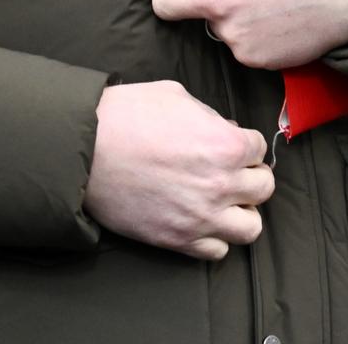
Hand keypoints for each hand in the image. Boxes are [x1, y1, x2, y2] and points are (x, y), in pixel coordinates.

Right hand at [84, 81, 273, 260]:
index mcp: (226, 144)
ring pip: (250, 228)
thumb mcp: (176, 96)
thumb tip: (222, 130)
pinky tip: (200, 221)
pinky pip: (217, 252)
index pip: (260, 148)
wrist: (84, 150)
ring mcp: (201, 216)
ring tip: (223, 203)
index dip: (244, 144)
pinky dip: (214, 238)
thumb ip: (210, 116)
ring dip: (241, 213)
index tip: (229, 145)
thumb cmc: (126, 115)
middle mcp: (221, 184)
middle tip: (231, 172)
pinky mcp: (177, 240)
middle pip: (263, 188)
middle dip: (250, 176)